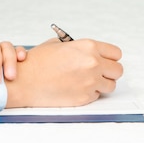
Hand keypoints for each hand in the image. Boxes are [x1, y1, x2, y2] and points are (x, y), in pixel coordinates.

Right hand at [4, 38, 122, 107]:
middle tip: (99, 72)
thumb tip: (89, 51)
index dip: (110, 58)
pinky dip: (90, 93)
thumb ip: (79, 47)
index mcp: (88, 47)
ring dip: (102, 84)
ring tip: (86, 81)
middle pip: (118, 70)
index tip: (106, 61)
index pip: (116, 54)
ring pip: (110, 85)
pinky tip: (76, 88)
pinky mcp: (85, 97)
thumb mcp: (59, 44)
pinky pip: (97, 95)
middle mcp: (93, 63)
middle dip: (109, 72)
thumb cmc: (39, 62)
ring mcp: (90, 82)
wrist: (26, 81)